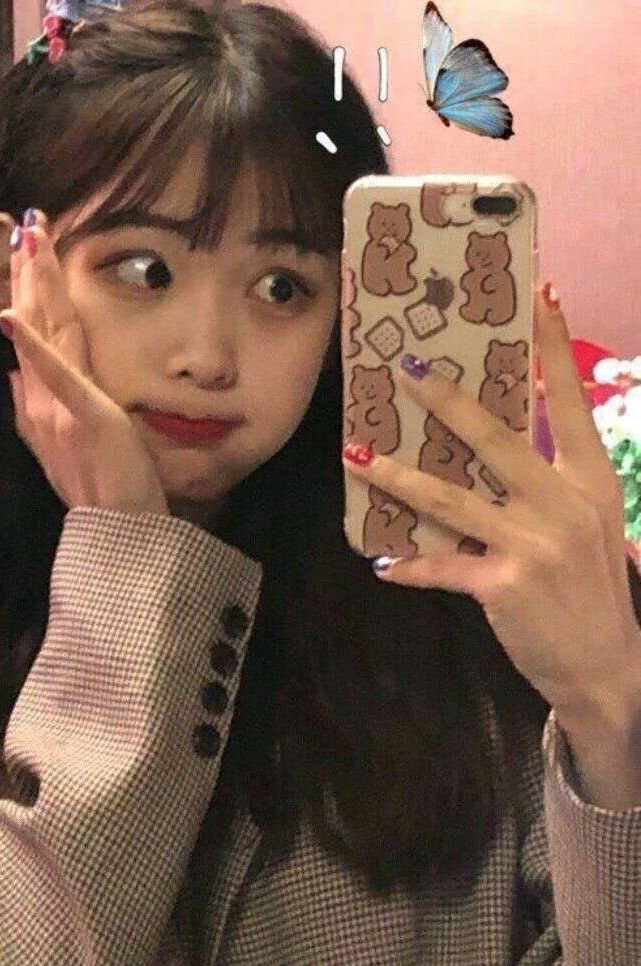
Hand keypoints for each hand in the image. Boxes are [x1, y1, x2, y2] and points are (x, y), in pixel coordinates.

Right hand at [0, 211, 168, 516]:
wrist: (118, 533)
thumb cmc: (103, 492)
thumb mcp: (64, 446)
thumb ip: (36, 408)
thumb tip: (13, 375)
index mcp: (41, 407)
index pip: (31, 339)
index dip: (22, 295)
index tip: (19, 256)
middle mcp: (42, 404)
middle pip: (32, 327)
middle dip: (25, 273)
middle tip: (22, 224)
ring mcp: (58, 410)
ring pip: (43, 335)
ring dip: (33, 285)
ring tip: (28, 239)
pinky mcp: (83, 416)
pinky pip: (57, 375)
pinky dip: (34, 346)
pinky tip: (14, 315)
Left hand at [342, 285, 640, 736]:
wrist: (609, 667)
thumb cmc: (590, 587)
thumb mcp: (589, 524)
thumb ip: (550, 483)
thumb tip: (491, 444)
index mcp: (592, 480)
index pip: (570, 402)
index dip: (554, 348)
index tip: (539, 296)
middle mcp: (567, 504)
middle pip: (498, 439)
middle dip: (448, 402)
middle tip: (408, 368)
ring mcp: (536, 544)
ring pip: (453, 499)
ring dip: (399, 477)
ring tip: (358, 458)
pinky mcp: (506, 584)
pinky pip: (443, 566)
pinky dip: (411, 566)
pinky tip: (383, 565)